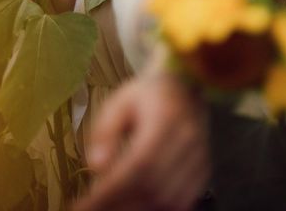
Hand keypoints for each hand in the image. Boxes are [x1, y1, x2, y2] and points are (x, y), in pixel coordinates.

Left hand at [73, 72, 210, 210]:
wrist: (185, 86)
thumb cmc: (147, 94)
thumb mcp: (119, 101)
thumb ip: (105, 130)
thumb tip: (96, 166)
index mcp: (166, 119)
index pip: (138, 165)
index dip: (110, 192)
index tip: (82, 206)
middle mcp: (188, 142)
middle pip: (153, 188)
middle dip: (118, 206)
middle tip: (91, 208)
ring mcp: (200, 159)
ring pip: (168, 201)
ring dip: (136, 209)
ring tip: (110, 206)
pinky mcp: (204, 172)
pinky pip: (181, 203)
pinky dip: (155, 209)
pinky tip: (134, 205)